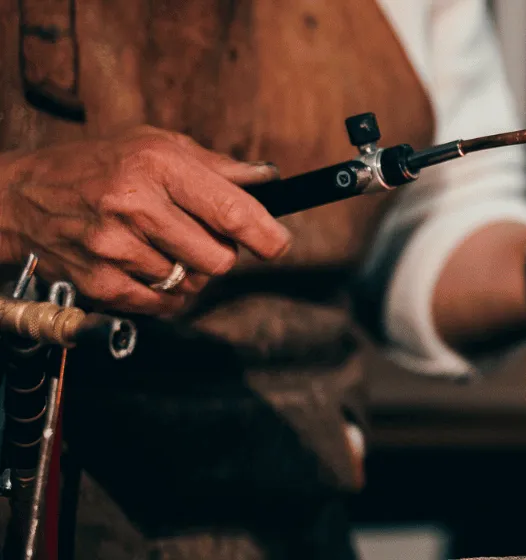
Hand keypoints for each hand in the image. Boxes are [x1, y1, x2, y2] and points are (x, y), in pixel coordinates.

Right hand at [0, 126, 291, 314]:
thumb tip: (269, 182)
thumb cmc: (99, 165)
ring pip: (193, 284)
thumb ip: (217, 167)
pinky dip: (168, 294)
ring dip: (191, 272)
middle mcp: (136, 205)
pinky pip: (164, 305)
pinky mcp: (101, 282)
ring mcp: (116, 247)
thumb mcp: (156, 145)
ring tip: (163, 245)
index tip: (278, 245)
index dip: (267, 236)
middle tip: (201, 236)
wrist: (23, 197)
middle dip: (222, 253)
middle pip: (220, 259)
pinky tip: (148, 267)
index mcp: (158, 165)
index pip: (233, 212)